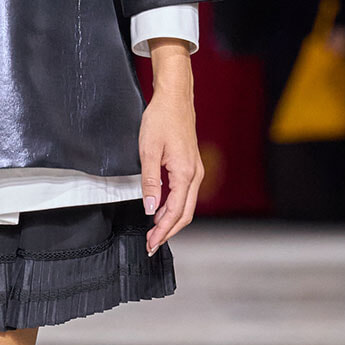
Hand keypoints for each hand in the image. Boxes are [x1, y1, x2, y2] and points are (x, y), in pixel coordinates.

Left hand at [138, 40, 203, 255]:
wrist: (175, 99)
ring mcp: (195, 171)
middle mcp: (195, 175)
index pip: (175, 212)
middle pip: (185, 214)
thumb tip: (149, 208)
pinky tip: (160, 212)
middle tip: (151, 244)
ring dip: (171, 221)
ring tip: (154, 232)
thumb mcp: (148, 151)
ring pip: (186, 206)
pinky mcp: (191, 167)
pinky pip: (185, 195)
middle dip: (168, 232)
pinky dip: (174, 208)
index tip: (151, 243)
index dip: (163, 230)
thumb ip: (149, 182)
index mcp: (185, 174)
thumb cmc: (161, 120)